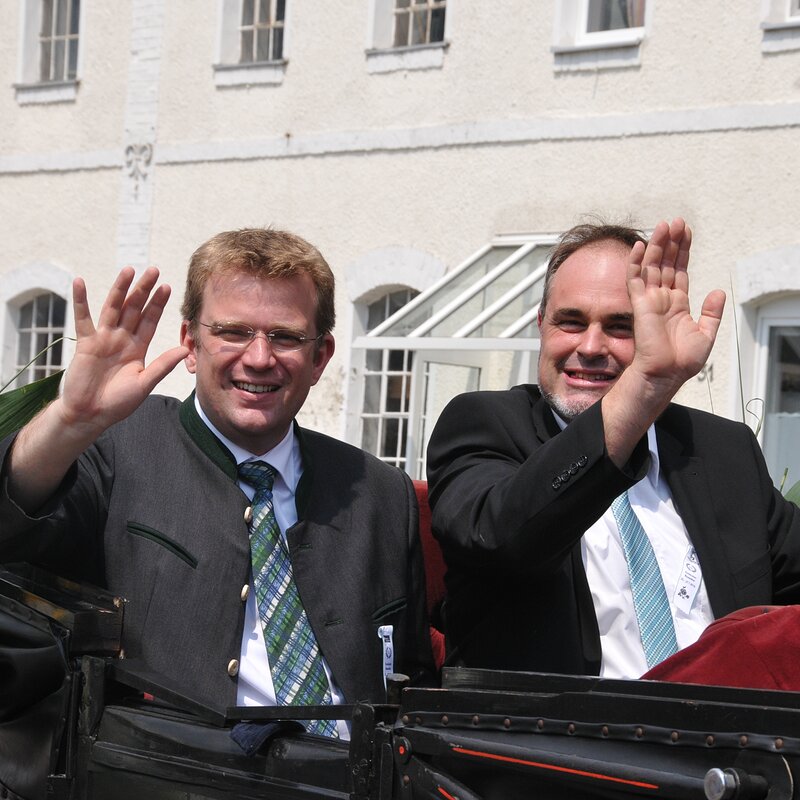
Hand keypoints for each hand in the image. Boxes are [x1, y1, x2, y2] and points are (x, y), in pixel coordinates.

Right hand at [59, 266, 188, 434]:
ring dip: (120, 288)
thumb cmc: (118, 403)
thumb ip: (162, 365)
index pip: (150, 320)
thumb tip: (185, 350)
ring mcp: (103, 339)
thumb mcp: (145, 383)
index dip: (158, 304)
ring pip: (113, 308)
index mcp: (138, 348)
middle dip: (144, 290)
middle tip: (154, 270)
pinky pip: (82, 319)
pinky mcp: (85, 343)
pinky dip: (80, 301)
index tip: (167, 286)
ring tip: (128, 269)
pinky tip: (79, 281)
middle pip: (134, 309)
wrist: (90, 415)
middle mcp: (122, 339)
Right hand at [626, 218, 725, 395]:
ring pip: (651, 266)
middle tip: (675, 222)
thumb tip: (719, 291)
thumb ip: (712, 312)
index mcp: (677, 304)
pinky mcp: (639, 305)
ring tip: (664, 225)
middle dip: (670, 242)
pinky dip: (636, 263)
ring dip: (656, 245)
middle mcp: (662, 299)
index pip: (679, 271)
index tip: (686, 233)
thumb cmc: (682, 361)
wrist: (666, 373)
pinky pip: (634, 280)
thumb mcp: (706, 334)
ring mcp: (649, 301)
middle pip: (665, 263)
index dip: (683, 252)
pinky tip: (640, 246)